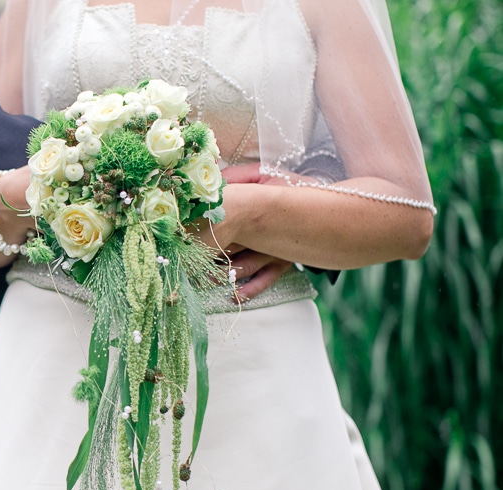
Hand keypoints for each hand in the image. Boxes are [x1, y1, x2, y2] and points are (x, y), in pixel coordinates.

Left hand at [192, 164, 293, 300]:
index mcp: (252, 207)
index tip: (180, 237)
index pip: (220, 221)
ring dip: (221, 275)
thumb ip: (234, 177)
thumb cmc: (286, 185)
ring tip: (202, 280)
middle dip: (204, 256)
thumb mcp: (261, 174)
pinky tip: (235, 297)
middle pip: (226, 246)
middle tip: (184, 264)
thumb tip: (209, 180)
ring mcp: (273, 248)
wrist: (325, 200)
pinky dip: (249, 290)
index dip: (199, 230)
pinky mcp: (283, 262)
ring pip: (241, 267)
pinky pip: (265, 280)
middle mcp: (261, 231)